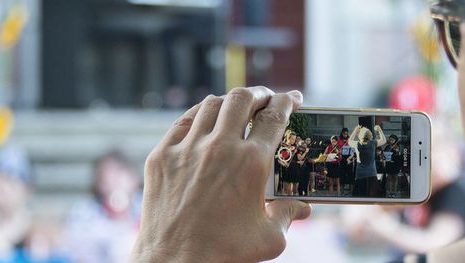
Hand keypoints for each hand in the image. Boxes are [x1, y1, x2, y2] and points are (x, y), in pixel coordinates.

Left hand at [134, 87, 311, 261]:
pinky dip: (198, 115)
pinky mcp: (162, 156)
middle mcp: (220, 148)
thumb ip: (288, 216)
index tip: (294, 98)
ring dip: (228, 101)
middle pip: (242, 99)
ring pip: (211, 105)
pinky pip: (182, 122)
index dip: (288, 102)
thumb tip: (302, 208)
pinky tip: (204, 119)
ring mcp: (187, 149)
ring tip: (236, 106)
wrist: (174, 262)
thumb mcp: (269, 238)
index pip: (275, 117)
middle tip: (265, 98)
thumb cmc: (224, 252)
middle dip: (259, 94)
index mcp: (251, 163)